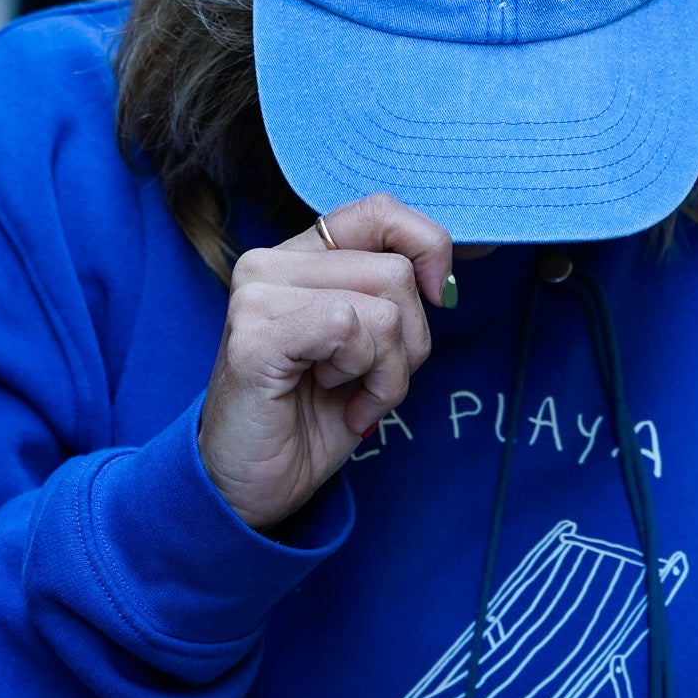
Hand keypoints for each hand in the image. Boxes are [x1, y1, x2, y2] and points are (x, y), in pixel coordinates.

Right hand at [198, 194, 452, 530]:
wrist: (250, 488)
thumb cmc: (308, 420)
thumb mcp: (368, 348)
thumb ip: (392, 298)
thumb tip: (446, 279)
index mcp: (298, 258)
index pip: (379, 210)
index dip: (429, 246)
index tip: (440, 298)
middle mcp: (269, 263)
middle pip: (396, 271)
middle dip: (409, 343)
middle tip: (371, 383)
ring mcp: (257, 296)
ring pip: (383, 308)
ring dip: (389, 371)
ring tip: (351, 397)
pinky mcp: (255, 336)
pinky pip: (350, 329)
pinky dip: (366, 378)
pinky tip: (338, 402)